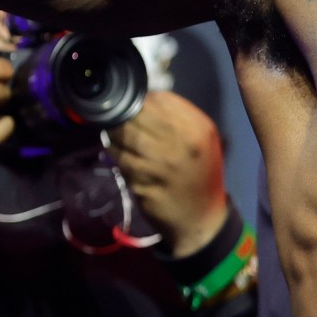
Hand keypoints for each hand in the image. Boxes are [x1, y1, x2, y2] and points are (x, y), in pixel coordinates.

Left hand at [112, 90, 228, 256]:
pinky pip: (119, 159)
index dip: (143, 99)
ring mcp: (160, 164)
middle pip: (137, 114)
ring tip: (115, 134)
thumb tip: (145, 99)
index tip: (135, 105)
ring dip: (114, 133)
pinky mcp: (143, 182)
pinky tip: (118, 153)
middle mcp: (181, 143)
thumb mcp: (202, 141)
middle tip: (118, 118)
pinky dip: (114, 153)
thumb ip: (179, 118)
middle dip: (124, 115)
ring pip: (124, 136)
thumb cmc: (200, 174)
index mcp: (198, 128)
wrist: (200, 217)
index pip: (160, 99)